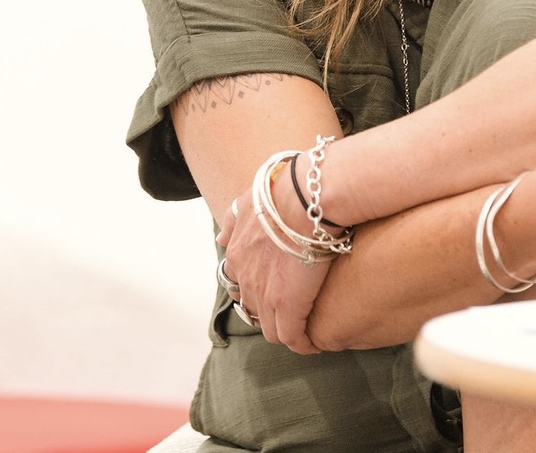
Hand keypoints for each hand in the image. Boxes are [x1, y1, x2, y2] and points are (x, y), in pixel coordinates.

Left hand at [216, 186, 333, 354]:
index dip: (259, 288)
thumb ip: (234, 220)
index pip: (241, 284)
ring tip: (306, 329)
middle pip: (254, 308)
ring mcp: (265, 295)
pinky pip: (292, 338)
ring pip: (271, 329)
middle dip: (271, 311)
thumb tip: (221, 239)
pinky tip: (315, 342)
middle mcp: (246, 278)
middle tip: (293, 310)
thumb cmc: (284, 192)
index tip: (276, 289)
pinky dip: (303, 343)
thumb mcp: (249, 199)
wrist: (304, 198)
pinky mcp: (289, 306)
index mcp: (237, 254)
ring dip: (287, 330)